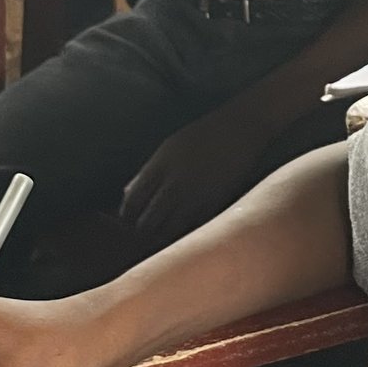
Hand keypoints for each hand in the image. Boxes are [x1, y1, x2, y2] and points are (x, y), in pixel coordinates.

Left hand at [121, 105, 270, 245]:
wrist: (240, 131)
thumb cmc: (203, 136)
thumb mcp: (168, 147)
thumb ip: (147, 171)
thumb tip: (127, 193)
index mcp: (160, 166)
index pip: (133, 200)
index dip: (127, 214)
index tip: (128, 218)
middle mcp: (175, 184)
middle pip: (147, 221)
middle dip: (142, 228)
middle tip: (144, 230)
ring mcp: (195, 197)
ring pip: (168, 231)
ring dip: (161, 235)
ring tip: (161, 233)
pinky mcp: (214, 206)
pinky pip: (191, 229)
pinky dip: (182, 233)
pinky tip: (181, 229)